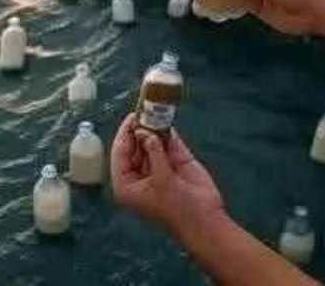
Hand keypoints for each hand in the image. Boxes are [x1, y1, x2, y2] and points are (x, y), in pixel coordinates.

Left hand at [110, 117, 225, 239]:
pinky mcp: (176, 160)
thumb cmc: (176, 207)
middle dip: (140, 127)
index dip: (125, 134)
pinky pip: (169, 141)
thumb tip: (144, 131)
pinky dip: (168, 129)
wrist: (204, 217)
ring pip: (152, 140)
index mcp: (127, 184)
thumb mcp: (161, 180)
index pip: (120, 154)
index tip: (132, 116)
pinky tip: (167, 116)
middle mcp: (140, 173)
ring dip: (154, 125)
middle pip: (135, 145)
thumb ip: (153, 152)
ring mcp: (159, 165)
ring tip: (156, 106)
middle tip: (146, 107)